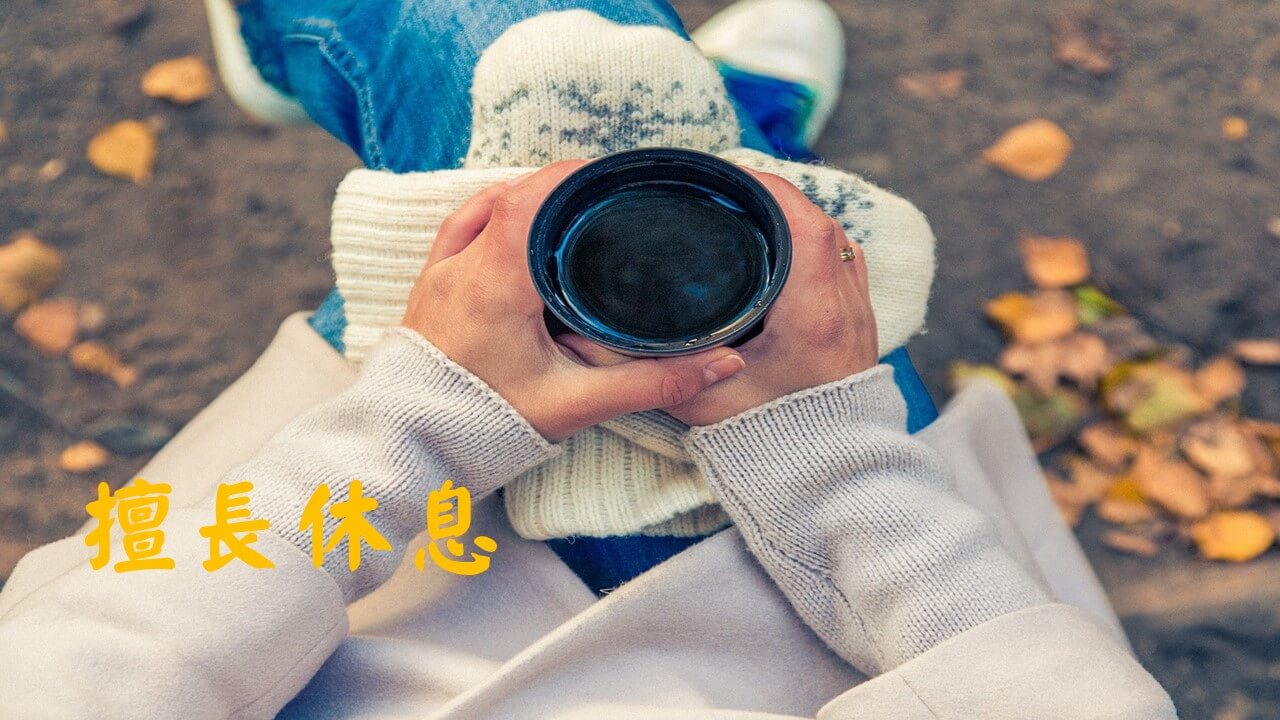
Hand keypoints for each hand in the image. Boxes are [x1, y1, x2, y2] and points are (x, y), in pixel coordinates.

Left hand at [401, 162, 746, 440]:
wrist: (413, 448)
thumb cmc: (486, 426)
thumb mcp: (577, 403)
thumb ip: (652, 383)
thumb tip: (719, 364)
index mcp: (497, 282)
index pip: (532, 199)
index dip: (572, 176)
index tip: (611, 173)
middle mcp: (462, 267)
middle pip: (512, 196)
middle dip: (559, 186)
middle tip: (604, 193)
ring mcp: (439, 275)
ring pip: (482, 208)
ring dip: (524, 198)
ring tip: (568, 206)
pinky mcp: (428, 288)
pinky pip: (458, 230)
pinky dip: (490, 215)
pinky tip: (516, 223)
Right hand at [560, 170, 878, 426]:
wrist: (829, 475)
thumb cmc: (770, 442)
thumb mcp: (699, 404)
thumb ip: (646, 371)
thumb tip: (584, 343)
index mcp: (811, 313)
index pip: (799, 221)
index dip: (763, 187)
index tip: (722, 176)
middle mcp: (843, 302)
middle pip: (814, 217)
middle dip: (769, 194)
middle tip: (721, 188)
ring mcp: (858, 309)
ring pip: (832, 233)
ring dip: (791, 215)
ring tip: (743, 206)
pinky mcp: (859, 318)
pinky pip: (841, 255)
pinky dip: (810, 239)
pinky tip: (776, 241)